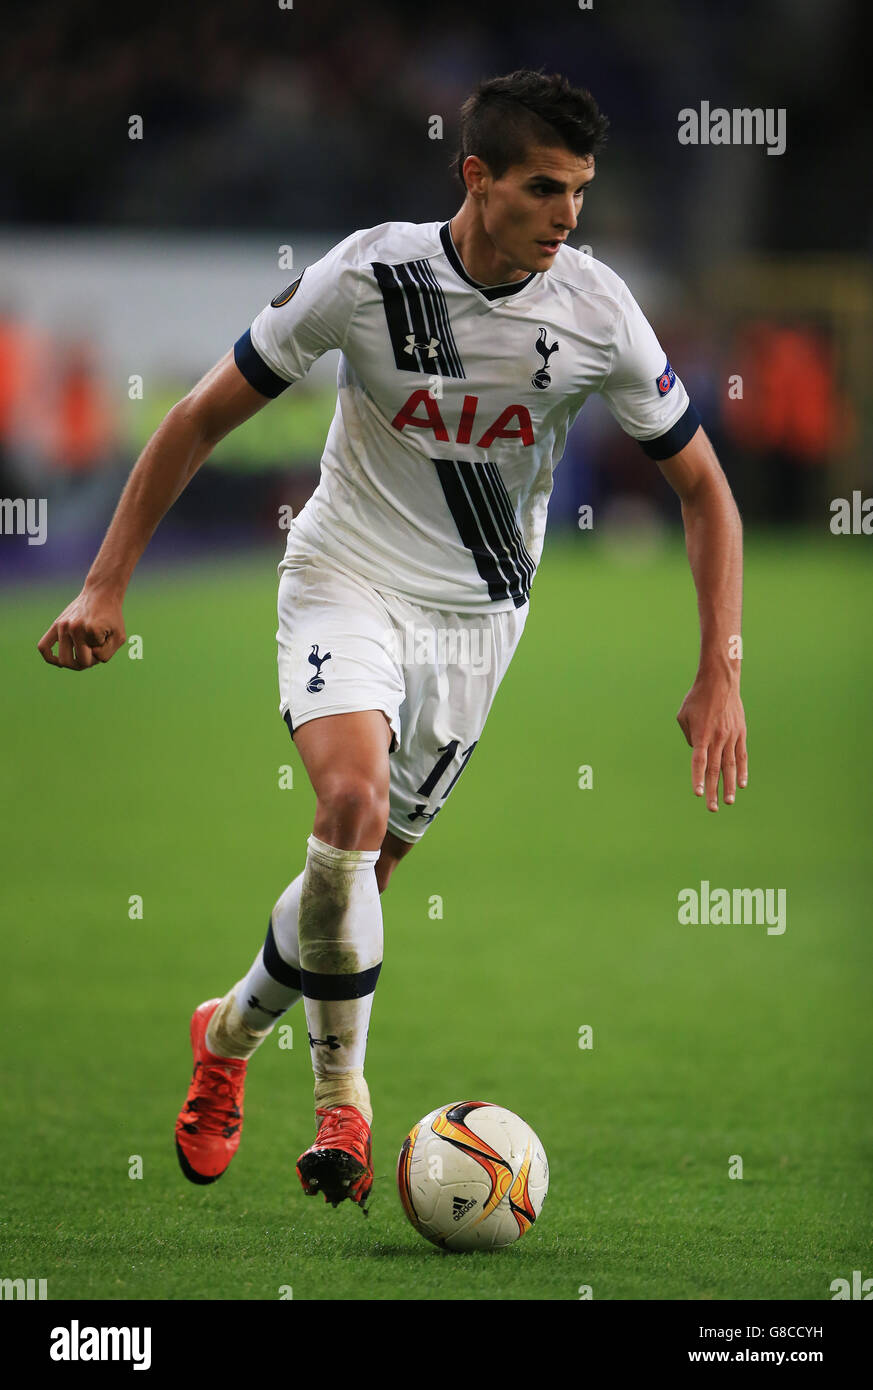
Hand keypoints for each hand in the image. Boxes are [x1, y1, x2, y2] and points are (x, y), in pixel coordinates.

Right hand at [37, 586, 126, 670]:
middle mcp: (72, 627)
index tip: (102, 647)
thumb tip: (85, 660)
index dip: (96, 659)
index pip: (87, 660)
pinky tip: (59, 661)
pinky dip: (50, 657)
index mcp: (89, 630)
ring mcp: (61, 625)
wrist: (101, 593)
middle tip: (93, 653)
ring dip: (73, 660)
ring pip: (61, 659)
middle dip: (84, 663)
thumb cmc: (112, 617)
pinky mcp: (56, 624)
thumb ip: (106, 654)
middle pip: (71, 662)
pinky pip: (43, 646)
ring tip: (83, 651)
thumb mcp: (119, 637)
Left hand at [677, 673, 747, 811]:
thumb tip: (699, 752)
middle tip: (713, 808)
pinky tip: (742, 784)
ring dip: (729, 785)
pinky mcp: (740, 733)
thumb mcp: (683, 716)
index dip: (698, 778)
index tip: (698, 794)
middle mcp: (717, 738)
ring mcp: (731, 737)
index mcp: (701, 735)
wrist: (720, 681)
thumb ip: (689, 737)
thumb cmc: (697, 698)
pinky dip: (742, 771)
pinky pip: (741, 756)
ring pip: (730, 766)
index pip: (699, 762)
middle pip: (714, 769)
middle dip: (713, 790)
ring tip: (729, 801)